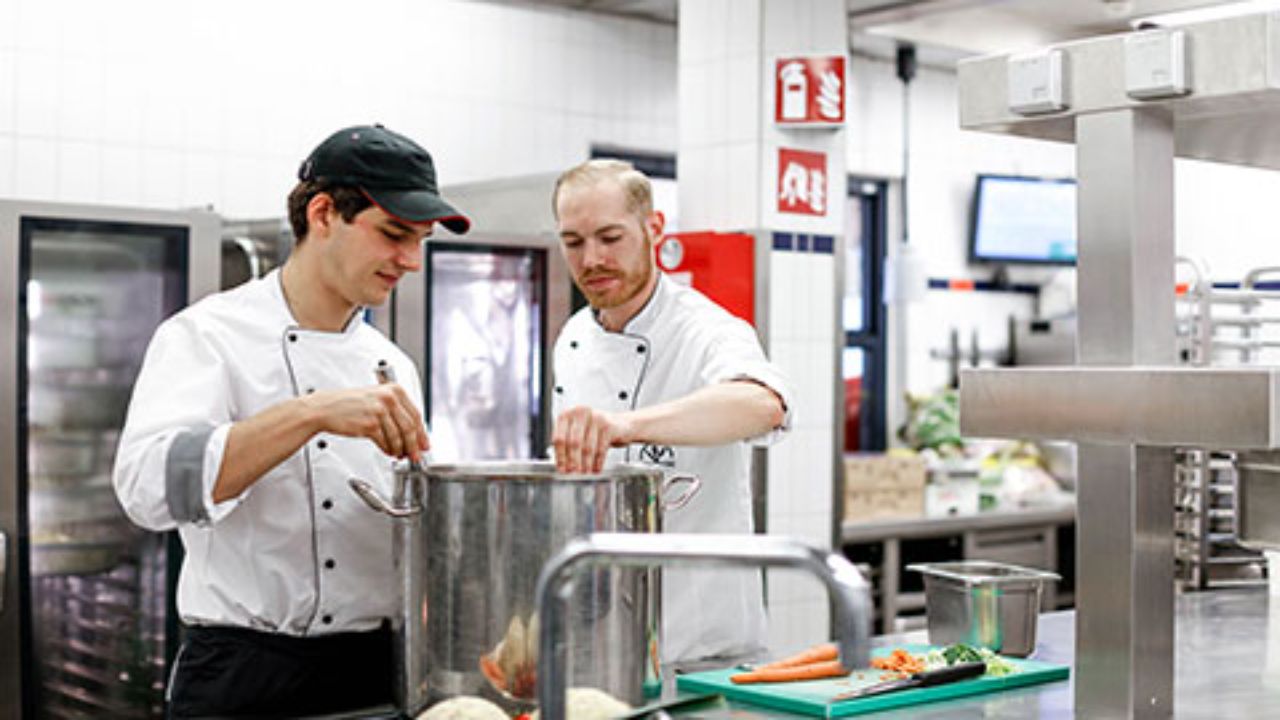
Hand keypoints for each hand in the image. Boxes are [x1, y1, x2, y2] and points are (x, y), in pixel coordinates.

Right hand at [304, 384, 429, 460]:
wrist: (325, 408)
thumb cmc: (349, 404)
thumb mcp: (376, 399)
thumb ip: (395, 412)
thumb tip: (412, 433)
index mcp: (394, 390)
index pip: (416, 415)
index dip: (422, 433)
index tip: (424, 443)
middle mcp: (388, 398)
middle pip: (410, 428)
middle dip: (414, 445)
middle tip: (416, 455)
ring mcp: (379, 411)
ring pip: (398, 437)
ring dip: (399, 449)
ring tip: (398, 454)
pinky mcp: (370, 424)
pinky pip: (385, 442)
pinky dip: (388, 449)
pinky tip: (388, 451)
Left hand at [552, 406, 632, 472]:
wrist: (620, 424)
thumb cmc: (595, 429)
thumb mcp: (578, 431)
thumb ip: (568, 444)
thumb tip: (562, 464)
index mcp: (568, 415)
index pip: (559, 437)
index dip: (560, 455)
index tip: (561, 468)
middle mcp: (580, 413)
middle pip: (573, 442)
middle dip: (572, 460)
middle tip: (572, 471)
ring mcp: (595, 418)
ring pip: (587, 446)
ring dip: (585, 463)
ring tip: (585, 471)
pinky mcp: (608, 426)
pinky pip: (601, 448)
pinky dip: (598, 461)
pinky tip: (596, 468)